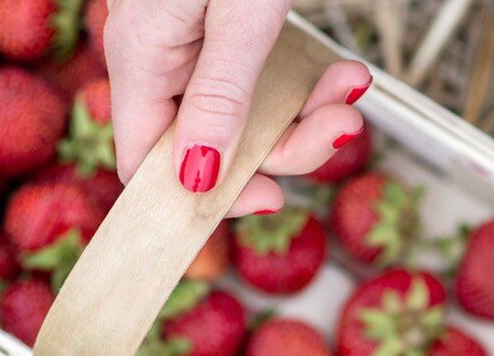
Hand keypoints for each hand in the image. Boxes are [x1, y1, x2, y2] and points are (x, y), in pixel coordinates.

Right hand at [103, 0, 370, 215]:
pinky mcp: (230, 30)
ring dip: (310, 112)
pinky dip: (311, 81)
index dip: (205, 194)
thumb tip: (195, 180)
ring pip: (251, 114)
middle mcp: (163, 55)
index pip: (149, 162)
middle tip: (339, 129)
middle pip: (215, 143)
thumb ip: (218, 99)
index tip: (269, 198)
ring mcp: (196, 42)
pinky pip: (267, 79)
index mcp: (142, 55)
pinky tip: (345, 72)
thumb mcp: (237, 19)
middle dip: (288, 145)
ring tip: (351, 88)